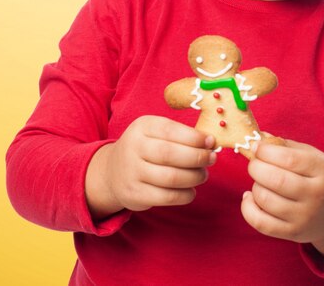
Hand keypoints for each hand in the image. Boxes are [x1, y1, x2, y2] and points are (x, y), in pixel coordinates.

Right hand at [85, 116, 215, 218]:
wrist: (112, 171)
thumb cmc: (145, 148)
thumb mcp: (156, 132)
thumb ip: (181, 135)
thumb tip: (210, 143)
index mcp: (142, 126)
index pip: (171, 130)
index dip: (195, 138)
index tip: (211, 142)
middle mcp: (133, 147)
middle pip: (171, 154)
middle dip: (197, 158)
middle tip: (211, 159)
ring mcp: (132, 172)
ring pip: (171, 177)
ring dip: (194, 177)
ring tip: (203, 174)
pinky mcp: (134, 194)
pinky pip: (167, 197)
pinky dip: (185, 195)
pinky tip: (191, 190)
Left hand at [241, 139, 323, 261]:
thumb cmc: (321, 178)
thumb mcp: (314, 156)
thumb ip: (286, 146)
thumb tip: (258, 140)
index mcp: (323, 170)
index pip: (289, 159)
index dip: (266, 151)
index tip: (257, 147)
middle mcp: (316, 195)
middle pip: (275, 179)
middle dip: (256, 167)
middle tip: (255, 163)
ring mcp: (304, 217)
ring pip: (265, 199)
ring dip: (255, 185)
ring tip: (261, 181)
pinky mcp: (293, 233)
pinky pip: (261, 223)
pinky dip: (248, 208)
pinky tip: (250, 197)